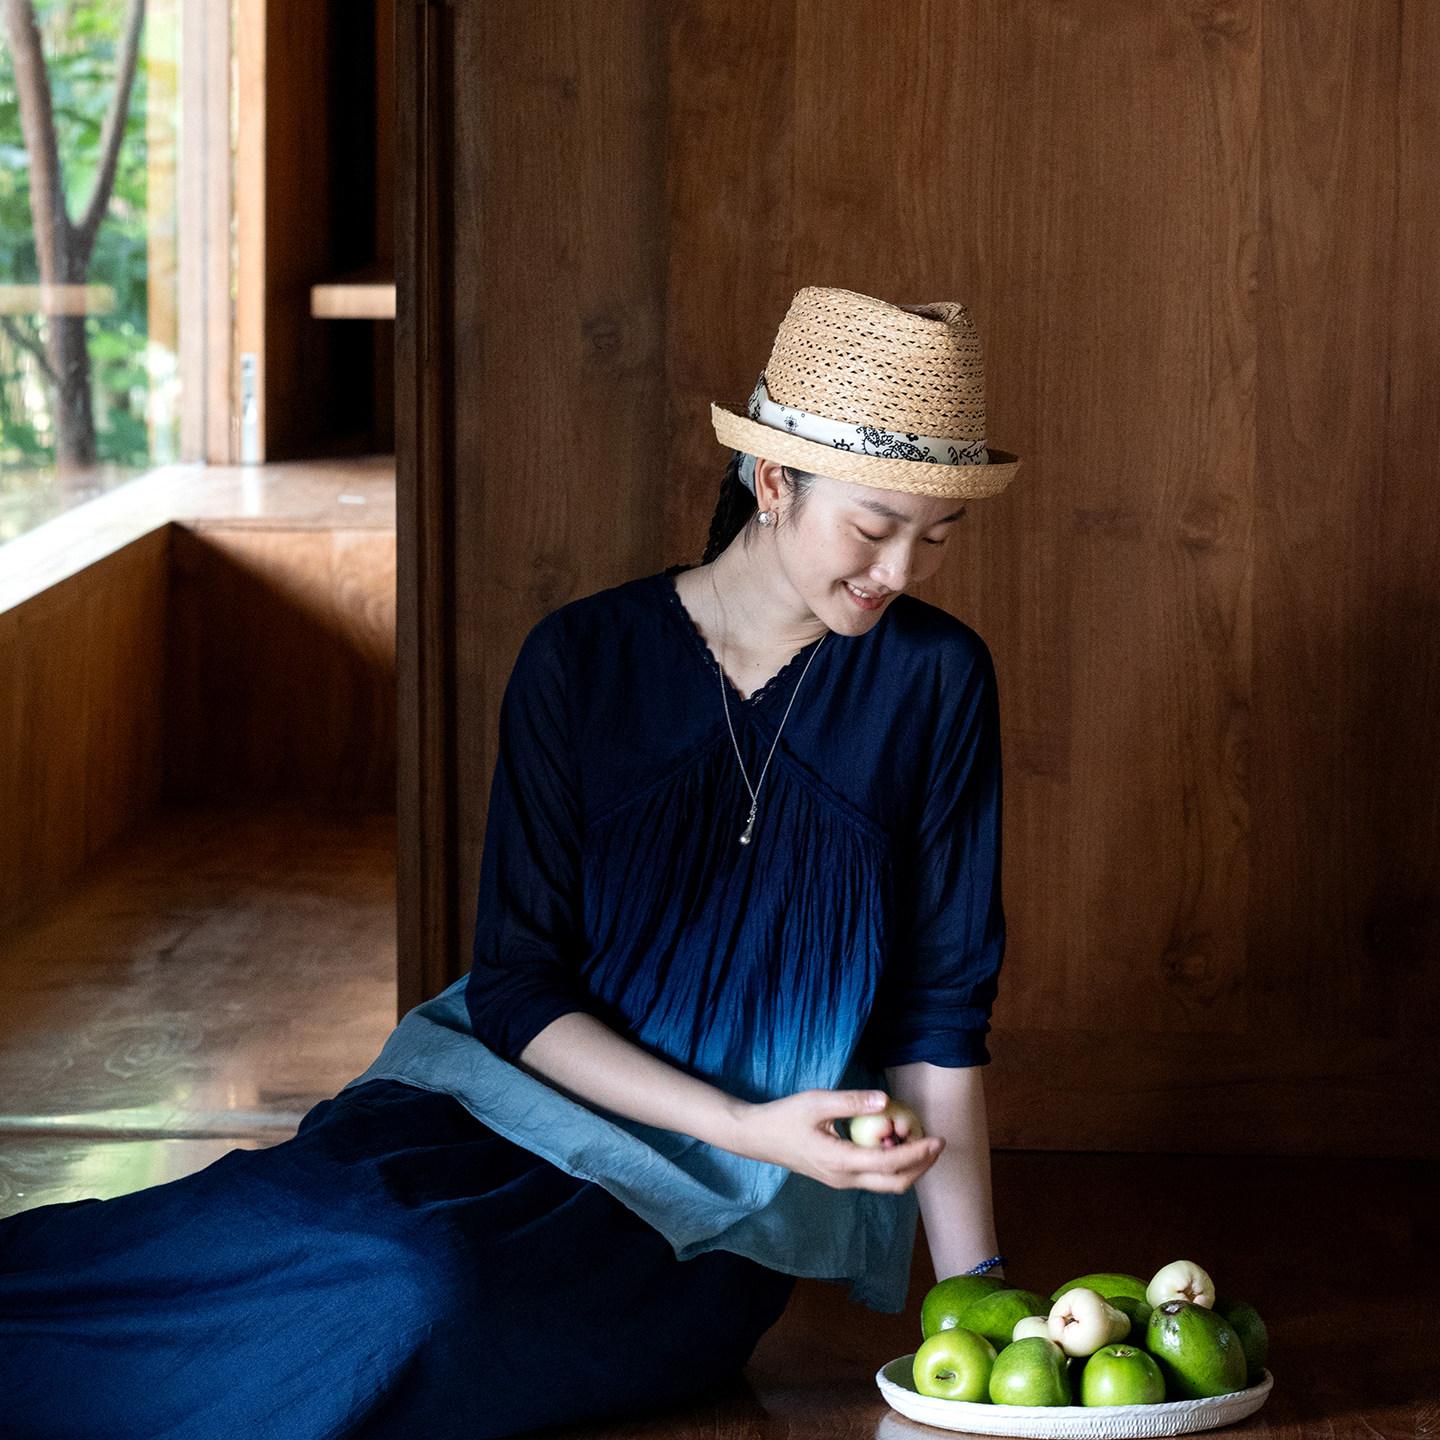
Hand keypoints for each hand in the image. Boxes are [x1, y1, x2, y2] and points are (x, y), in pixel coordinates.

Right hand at [728, 1088, 944, 1192]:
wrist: (758, 1138)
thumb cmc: (785, 1117)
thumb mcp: (817, 1102)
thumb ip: (852, 1101)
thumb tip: (886, 1101)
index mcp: (841, 1162)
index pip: (890, 1164)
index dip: (918, 1153)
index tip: (938, 1139)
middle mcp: (845, 1178)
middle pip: (895, 1183)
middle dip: (921, 1166)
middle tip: (938, 1143)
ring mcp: (841, 1181)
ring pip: (886, 1183)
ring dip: (908, 1166)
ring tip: (920, 1140)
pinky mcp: (839, 1176)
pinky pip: (874, 1177)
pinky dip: (892, 1164)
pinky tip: (894, 1143)